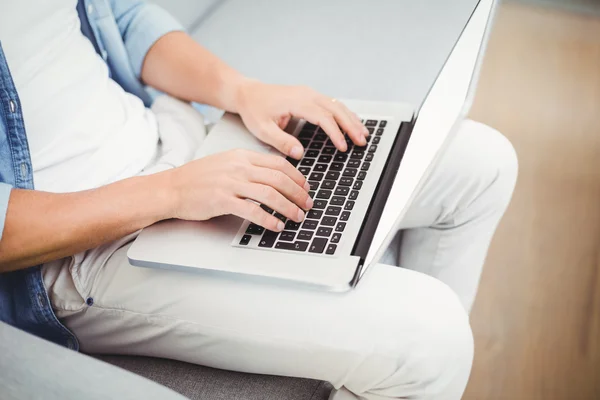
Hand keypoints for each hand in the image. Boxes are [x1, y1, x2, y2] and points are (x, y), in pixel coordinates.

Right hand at [167, 149, 312, 230]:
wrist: (171, 188)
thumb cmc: (196, 178)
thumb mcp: (225, 163)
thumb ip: (247, 166)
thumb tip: (272, 176)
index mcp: (241, 156)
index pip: (277, 163)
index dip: (296, 176)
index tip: (305, 187)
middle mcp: (238, 167)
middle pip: (279, 178)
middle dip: (298, 193)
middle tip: (307, 204)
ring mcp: (231, 183)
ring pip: (270, 194)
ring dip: (288, 207)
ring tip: (298, 216)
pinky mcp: (223, 200)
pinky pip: (253, 210)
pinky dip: (269, 219)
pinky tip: (277, 226)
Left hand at [234, 80, 369, 158]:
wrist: (248, 93)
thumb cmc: (254, 109)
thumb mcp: (262, 129)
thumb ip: (280, 141)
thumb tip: (299, 153)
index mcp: (296, 101)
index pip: (323, 117)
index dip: (335, 132)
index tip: (343, 147)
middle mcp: (306, 94)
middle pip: (336, 109)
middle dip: (351, 126)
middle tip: (362, 141)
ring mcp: (310, 93)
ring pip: (337, 105)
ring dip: (351, 119)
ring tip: (363, 134)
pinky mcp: (310, 96)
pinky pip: (332, 104)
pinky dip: (345, 114)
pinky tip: (352, 123)